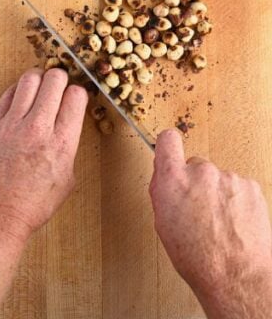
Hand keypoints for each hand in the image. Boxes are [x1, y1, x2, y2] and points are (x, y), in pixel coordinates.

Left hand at [0, 68, 87, 240]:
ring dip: (38, 78)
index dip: (78, 92)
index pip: (75, 97)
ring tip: (39, 85)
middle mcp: (37, 129)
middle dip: (60, 77)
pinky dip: (16, 91)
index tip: (75, 96)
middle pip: (54, 80)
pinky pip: (6, 95)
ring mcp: (12, 125)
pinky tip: (20, 98)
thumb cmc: (34, 203)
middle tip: (58, 84)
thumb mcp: (67, 177)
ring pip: (28, 80)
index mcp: (61, 143)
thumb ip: (69, 146)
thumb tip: (68, 126)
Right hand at [149, 129, 271, 316]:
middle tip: (197, 208)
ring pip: (218, 179)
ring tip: (218, 222)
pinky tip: (233, 222)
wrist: (235, 273)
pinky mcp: (250, 186)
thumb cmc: (197, 256)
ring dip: (217, 193)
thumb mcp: (163, 223)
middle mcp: (201, 172)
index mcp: (172, 180)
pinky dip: (235, 200)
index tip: (169, 152)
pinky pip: (238, 187)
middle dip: (195, 182)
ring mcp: (228, 177)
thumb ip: (163, 192)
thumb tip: (165, 177)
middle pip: (195, 165)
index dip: (168, 147)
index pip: (167, 141)